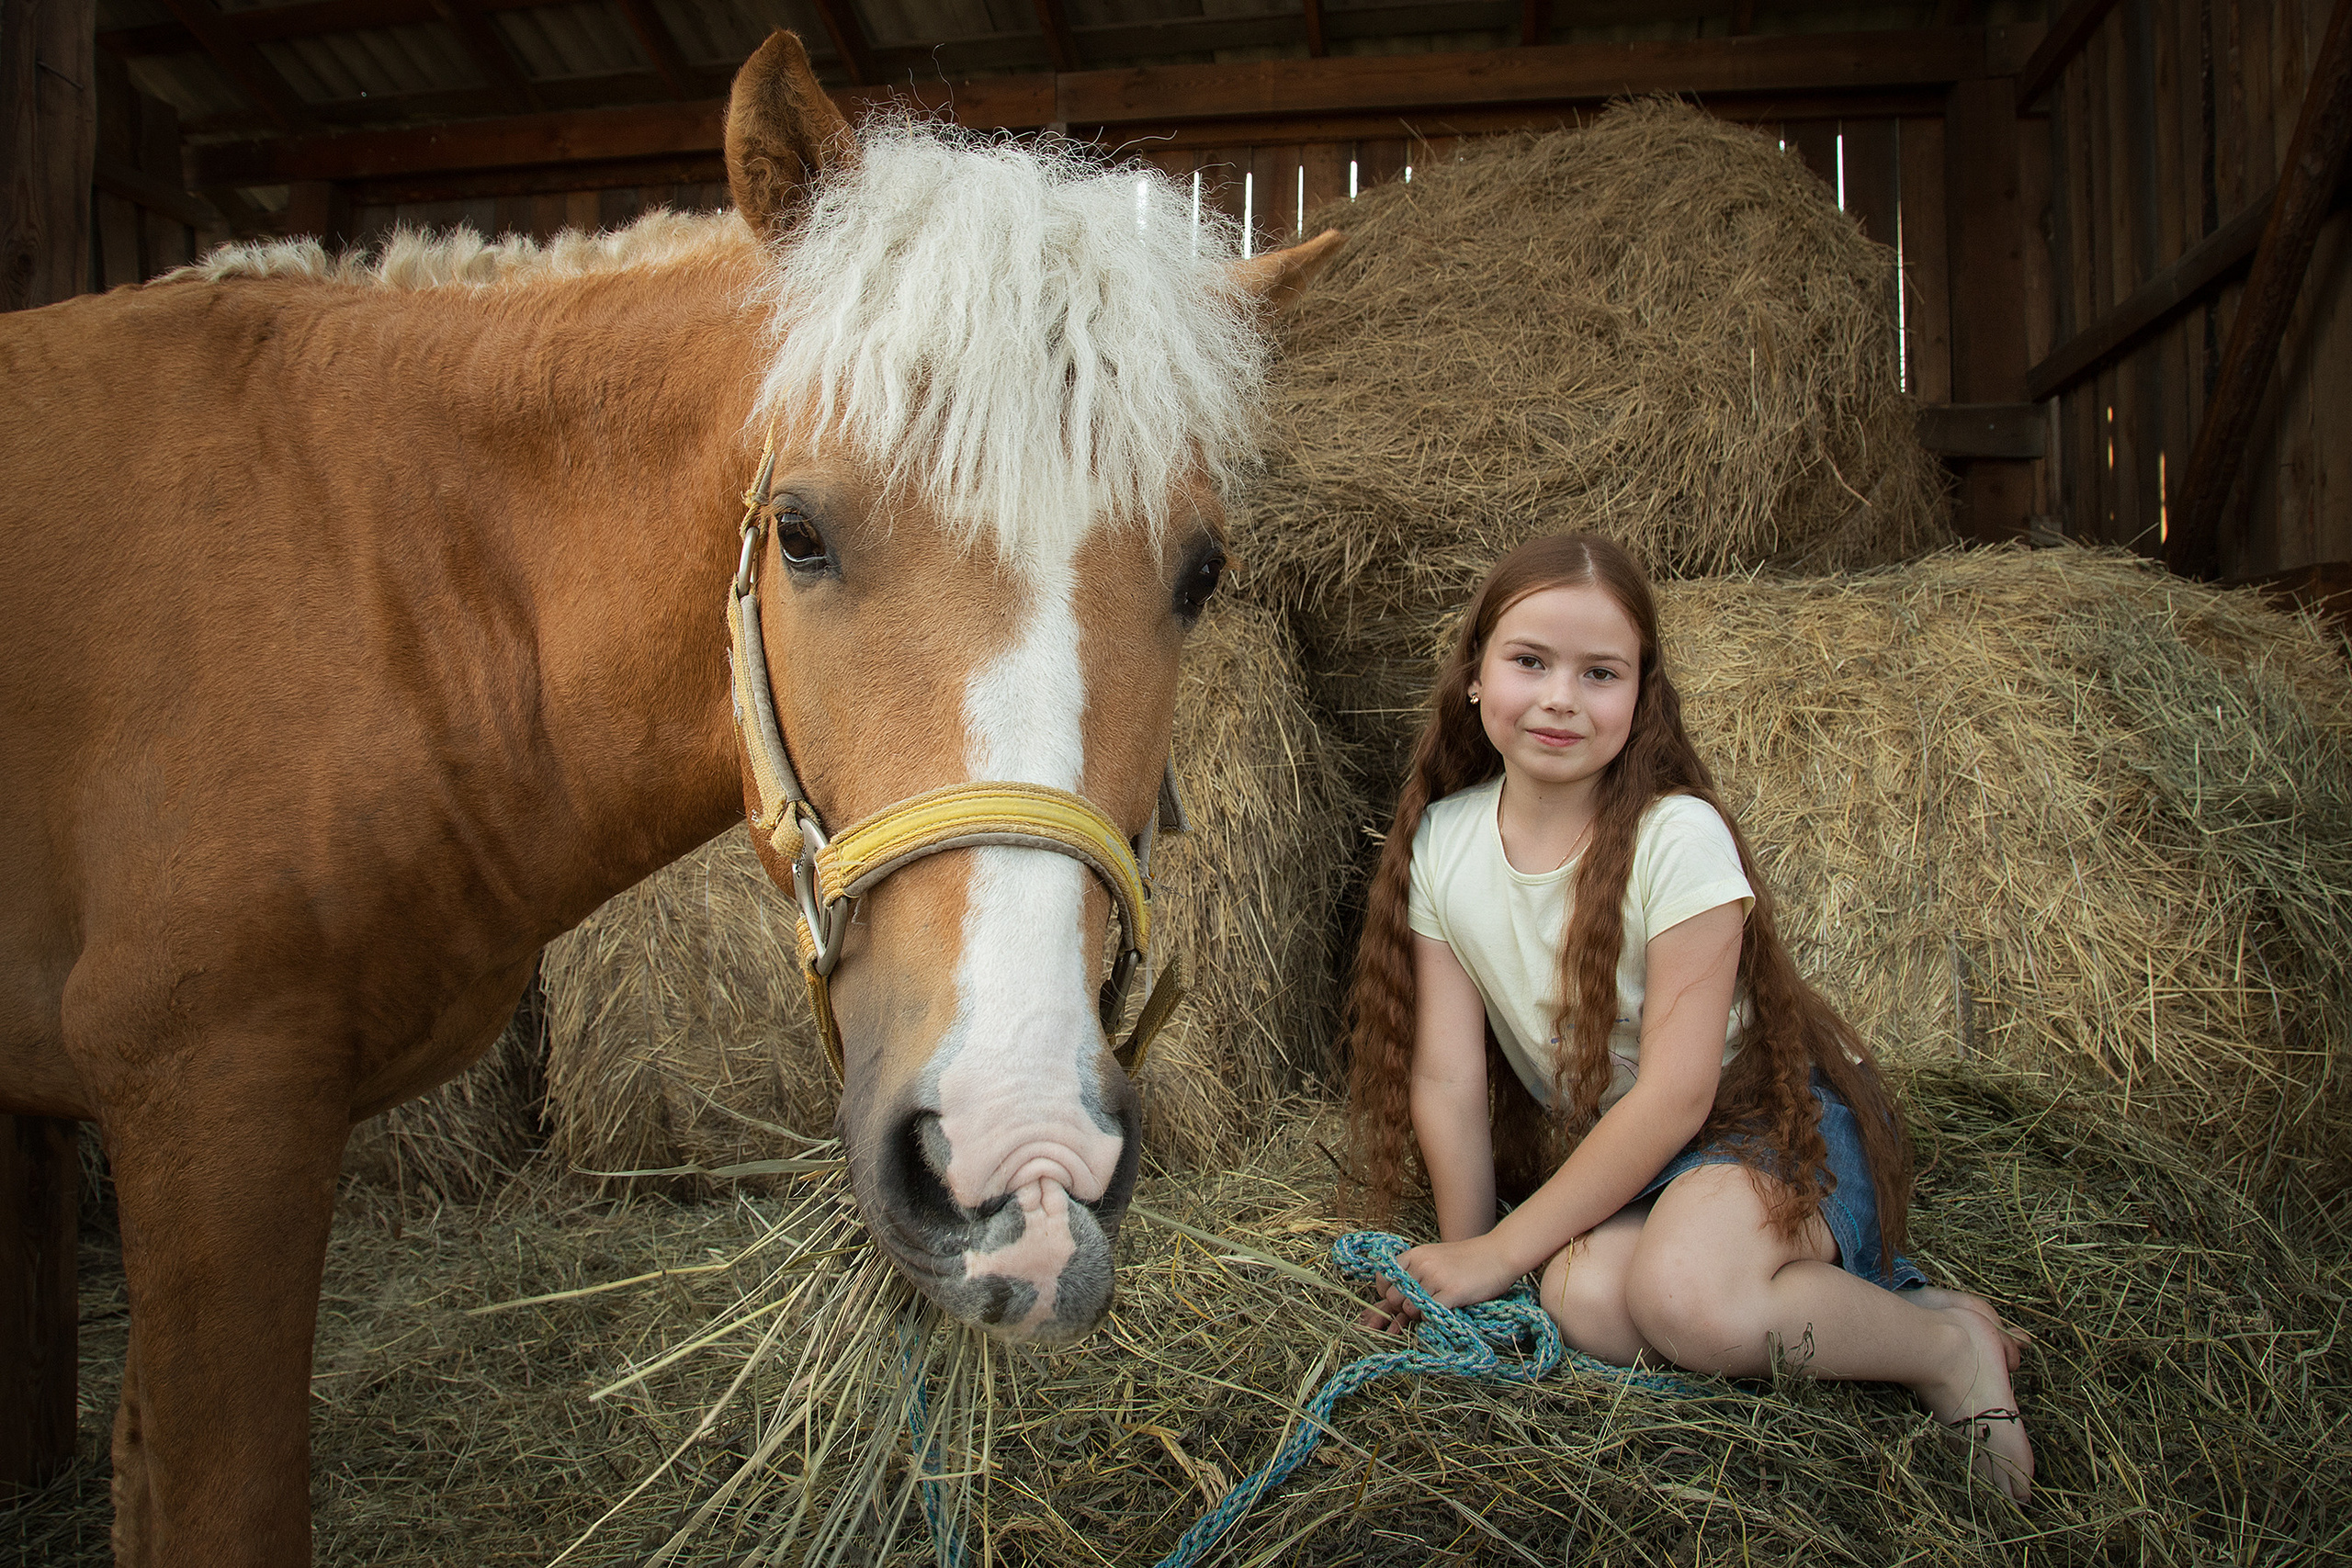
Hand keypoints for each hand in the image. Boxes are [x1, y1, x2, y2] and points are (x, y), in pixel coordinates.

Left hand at [1357, 1236, 1521, 1332]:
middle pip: (1393, 1297)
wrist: (1500, 1254)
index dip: (1386, 1293)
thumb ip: (1416, 1274)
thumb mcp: (1437, 1259)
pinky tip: (1443, 1313)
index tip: (1397, 1299)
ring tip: (1433, 1310)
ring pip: (1409, 1308)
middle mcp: (1422, 1265)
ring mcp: (1436, 1278)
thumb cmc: (1469, 1260)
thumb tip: (1392, 1301)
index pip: (1383, 1278)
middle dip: (1401, 1308)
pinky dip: (1432, 1319)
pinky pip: (1429, 1314)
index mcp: (1415, 1254)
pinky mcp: (1452, 1292)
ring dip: (1418, 1316)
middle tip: (1418, 1309)